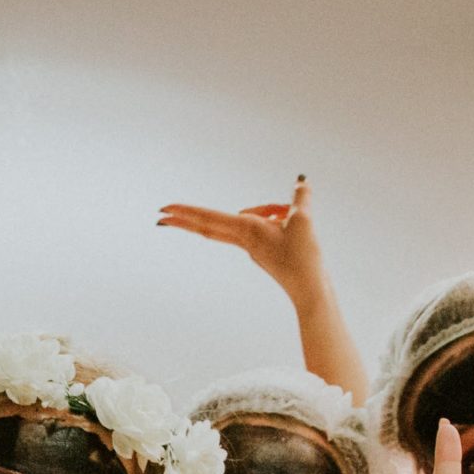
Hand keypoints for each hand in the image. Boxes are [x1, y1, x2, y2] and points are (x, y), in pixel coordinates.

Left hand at [157, 177, 328, 300]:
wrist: (310, 291)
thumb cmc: (304, 259)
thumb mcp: (304, 221)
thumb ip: (300, 198)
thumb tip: (301, 181)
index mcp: (247, 230)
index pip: (209, 218)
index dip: (186, 211)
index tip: (164, 210)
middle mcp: (245, 239)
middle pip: (209, 225)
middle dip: (187, 218)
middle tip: (163, 213)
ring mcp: (252, 247)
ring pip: (248, 220)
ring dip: (268, 209)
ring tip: (290, 214)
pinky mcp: (263, 251)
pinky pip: (262, 227)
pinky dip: (275, 218)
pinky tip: (289, 220)